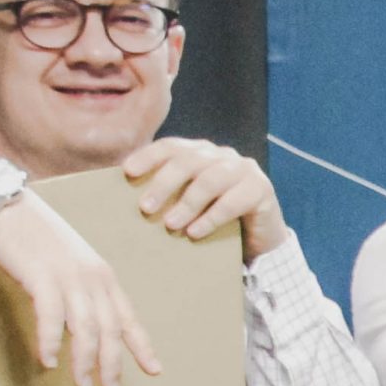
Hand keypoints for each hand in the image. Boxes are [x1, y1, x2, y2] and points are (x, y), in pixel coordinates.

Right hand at [0, 190, 162, 385]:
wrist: (11, 210)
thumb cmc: (40, 243)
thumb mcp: (74, 268)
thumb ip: (85, 295)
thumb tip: (89, 329)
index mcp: (105, 278)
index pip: (128, 318)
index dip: (142, 346)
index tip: (154, 370)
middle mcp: (94, 279)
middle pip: (110, 329)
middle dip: (112, 363)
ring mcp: (69, 277)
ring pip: (86, 327)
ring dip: (85, 360)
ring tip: (83, 384)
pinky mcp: (42, 276)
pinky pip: (52, 316)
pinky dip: (52, 341)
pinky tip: (49, 361)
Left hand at [123, 138, 287, 263]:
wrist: (259, 238)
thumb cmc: (214, 220)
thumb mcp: (188, 204)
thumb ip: (166, 197)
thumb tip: (123, 202)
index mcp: (201, 153)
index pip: (172, 146)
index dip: (149, 156)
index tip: (127, 171)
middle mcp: (223, 156)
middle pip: (190, 161)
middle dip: (164, 183)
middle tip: (145, 207)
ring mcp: (244, 170)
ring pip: (211, 180)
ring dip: (188, 203)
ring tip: (170, 224)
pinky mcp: (261, 190)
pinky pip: (234, 201)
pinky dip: (211, 218)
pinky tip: (195, 233)